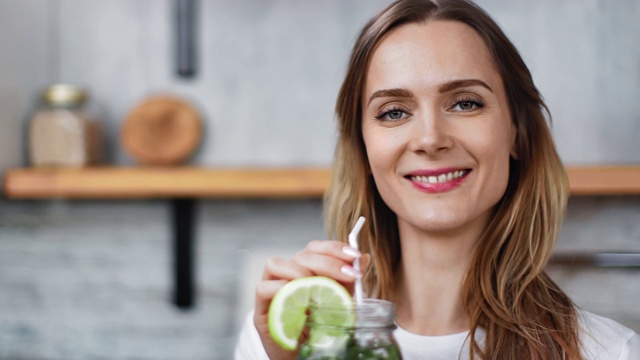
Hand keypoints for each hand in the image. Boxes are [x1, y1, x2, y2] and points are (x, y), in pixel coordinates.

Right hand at [253, 240, 370, 358]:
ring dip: (300, 270)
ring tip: (317, 285)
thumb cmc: (321, 331)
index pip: (315, 248)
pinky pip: (263, 288)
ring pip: (275, 263)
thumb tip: (366, 258)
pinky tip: (299, 297)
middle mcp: (288, 276)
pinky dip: (280, 289)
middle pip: (301, 254)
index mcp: (305, 270)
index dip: (334, 248)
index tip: (354, 257)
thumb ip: (349, 282)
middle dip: (328, 262)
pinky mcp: (261, 309)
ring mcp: (272, 291)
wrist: (304, 359)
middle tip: (348, 275)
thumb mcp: (340, 304)